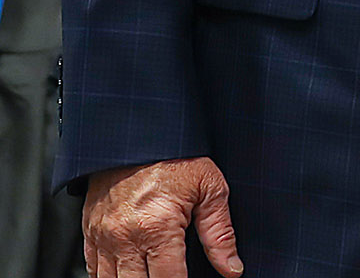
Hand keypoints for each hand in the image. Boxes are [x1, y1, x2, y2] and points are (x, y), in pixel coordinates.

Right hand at [85, 157, 242, 277]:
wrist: (138, 134)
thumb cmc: (176, 156)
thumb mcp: (210, 188)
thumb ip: (220, 233)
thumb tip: (232, 268)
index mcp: (157, 227)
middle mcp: (125, 237)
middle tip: (171, 275)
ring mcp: (103, 237)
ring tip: (151, 273)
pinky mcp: (90, 233)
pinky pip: (93, 271)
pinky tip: (127, 274)